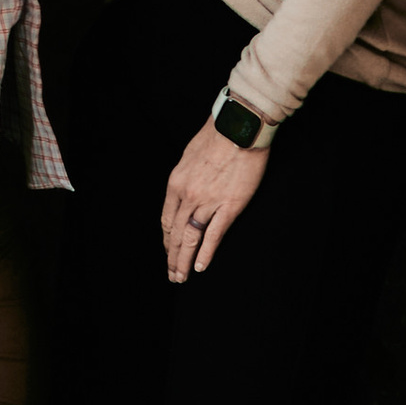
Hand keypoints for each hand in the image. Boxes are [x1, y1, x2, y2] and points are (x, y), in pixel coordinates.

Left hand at [162, 123, 268, 280]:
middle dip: (172, 256)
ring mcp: (208, 202)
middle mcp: (188, 196)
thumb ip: (184, 178)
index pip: (167, 219)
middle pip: (176, 234)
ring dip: (184, 260)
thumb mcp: (188, 156)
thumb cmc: (215, 136)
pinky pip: (214, 235)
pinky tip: (200, 266)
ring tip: (181, 276)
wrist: (238, 128)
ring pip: (191, 238)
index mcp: (176, 183)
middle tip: (172, 274)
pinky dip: (206, 253)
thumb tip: (183, 192)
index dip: (167, 239)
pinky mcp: (229, 206)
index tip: (168, 251)